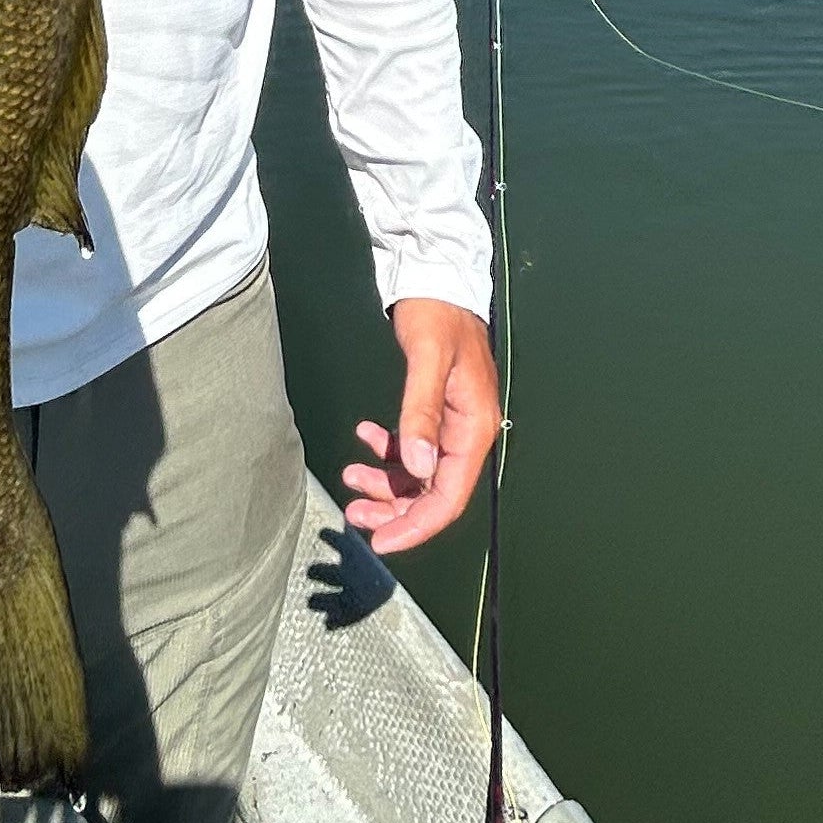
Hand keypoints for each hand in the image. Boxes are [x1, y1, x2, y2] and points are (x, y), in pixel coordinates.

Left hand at [342, 298, 499, 554]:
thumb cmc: (437, 315)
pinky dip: (388, 450)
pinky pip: (413, 446)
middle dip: (394, 509)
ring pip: (419, 473)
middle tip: (353, 516)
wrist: (438, 280)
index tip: (382, 542)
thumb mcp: (427, 360)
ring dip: (386, 483)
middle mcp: (466, 433)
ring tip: (349, 478)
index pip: (448, 496)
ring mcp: (451, 424)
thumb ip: (420, 413)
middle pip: (432, 492)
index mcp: (473, 428)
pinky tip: (364, 435)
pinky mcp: (434, 411)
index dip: (416, 525)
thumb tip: (417, 466)